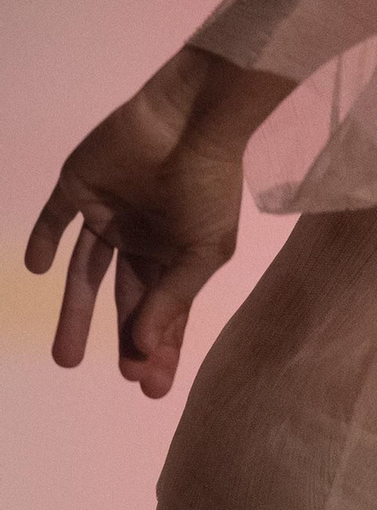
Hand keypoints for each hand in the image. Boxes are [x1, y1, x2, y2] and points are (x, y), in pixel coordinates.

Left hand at [24, 80, 245, 397]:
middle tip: (119, 377)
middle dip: (122, 337)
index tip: (150, 387)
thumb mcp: (204, 251)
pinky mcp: (78, 187)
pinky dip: (42, 242)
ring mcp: (108, 212)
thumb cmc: (208, 186)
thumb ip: (172, 298)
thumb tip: (143, 347)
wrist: (188, 121)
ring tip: (66, 358)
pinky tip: (36, 270)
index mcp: (175, 250)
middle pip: (125, 296)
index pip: (163, 307)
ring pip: (84, 271)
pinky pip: (54, 219)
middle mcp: (140, 236)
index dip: (159, 347)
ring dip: (74, 312)